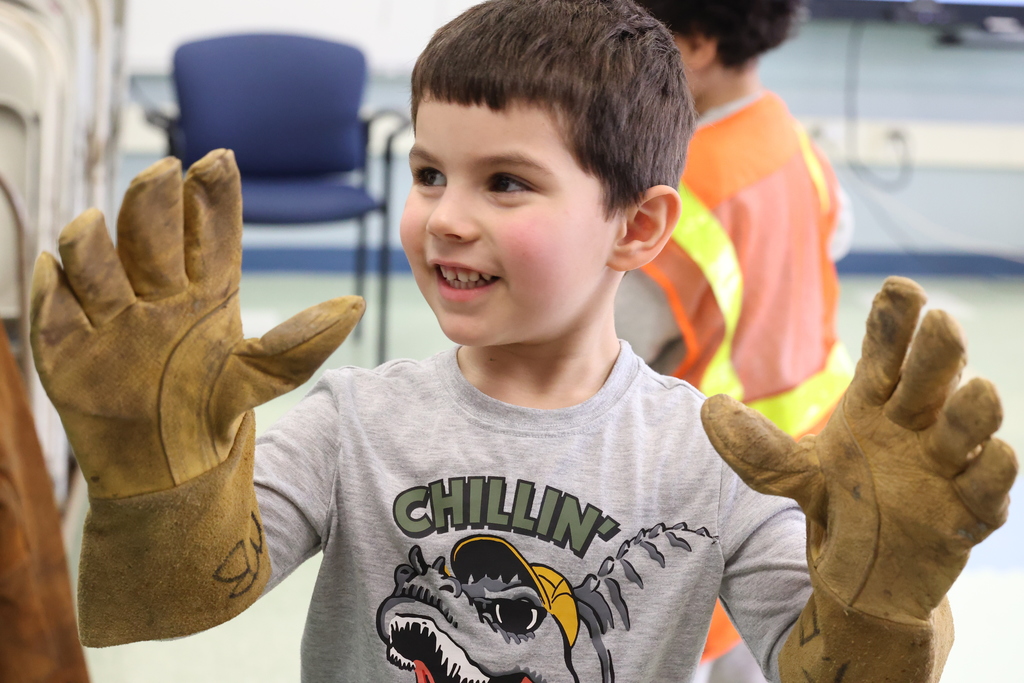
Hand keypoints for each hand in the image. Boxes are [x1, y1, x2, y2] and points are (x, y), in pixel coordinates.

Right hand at [31, 150, 363, 498]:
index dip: (213, 196)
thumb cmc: (211, 410)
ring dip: (92, 241)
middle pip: (151, 231)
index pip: (210, 230)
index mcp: (205, 289)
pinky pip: (52, 305)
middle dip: (155, 200)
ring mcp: (107, 312)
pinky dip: (52, 290)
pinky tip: (57, 277)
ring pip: (93, 258)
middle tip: (163, 173)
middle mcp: (154, 289)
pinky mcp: (66, 343)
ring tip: (92, 227)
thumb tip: (357, 306)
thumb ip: (302, 343)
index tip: (219, 161)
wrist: (164, 468)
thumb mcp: (260, 376)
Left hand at [701, 276, 1016, 622]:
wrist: (865, 568)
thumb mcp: (792, 472)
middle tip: (941, 322)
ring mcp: (949, 464)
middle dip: (938, 351)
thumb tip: (710, 409)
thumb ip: (755, 448)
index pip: (887, 352)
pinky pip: (991, 486)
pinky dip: (994, 471)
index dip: (894, 321)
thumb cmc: (842, 500)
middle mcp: (919, 423)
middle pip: (932, 378)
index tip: (898, 287)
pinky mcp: (971, 509)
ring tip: (978, 389)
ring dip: (974, 410)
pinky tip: (994, 454)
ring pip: (970, 427)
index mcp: (878, 402)